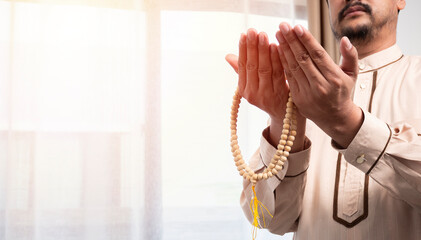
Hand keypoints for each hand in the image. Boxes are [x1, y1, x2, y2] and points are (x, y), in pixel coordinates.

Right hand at [226, 29, 305, 151]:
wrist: (285, 117)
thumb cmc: (268, 95)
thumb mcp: (253, 85)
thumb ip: (242, 70)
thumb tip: (228, 56)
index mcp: (244, 90)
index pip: (242, 66)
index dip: (243, 50)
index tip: (244, 34)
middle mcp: (253, 94)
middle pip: (252, 66)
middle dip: (253, 47)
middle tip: (254, 31)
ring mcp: (267, 95)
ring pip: (265, 69)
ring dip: (264, 51)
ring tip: (264, 36)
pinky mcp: (280, 95)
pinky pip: (279, 73)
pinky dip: (277, 59)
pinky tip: (277, 47)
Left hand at [275, 23, 362, 147]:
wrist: (334, 118)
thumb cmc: (342, 91)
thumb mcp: (352, 74)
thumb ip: (350, 56)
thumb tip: (344, 39)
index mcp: (334, 78)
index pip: (318, 55)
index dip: (306, 40)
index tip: (297, 27)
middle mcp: (321, 86)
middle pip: (303, 59)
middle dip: (292, 41)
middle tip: (283, 26)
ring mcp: (308, 93)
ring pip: (294, 67)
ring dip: (284, 49)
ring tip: (278, 34)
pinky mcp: (298, 98)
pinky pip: (288, 77)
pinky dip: (282, 63)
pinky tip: (277, 50)